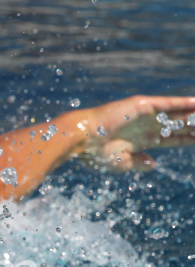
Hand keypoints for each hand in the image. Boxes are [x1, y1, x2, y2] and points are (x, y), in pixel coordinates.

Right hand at [77, 96, 194, 171]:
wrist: (82, 139)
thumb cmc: (97, 154)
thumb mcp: (122, 163)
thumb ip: (139, 162)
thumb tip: (153, 163)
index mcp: (142, 140)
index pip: (172, 139)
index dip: (188, 140)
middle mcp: (146, 126)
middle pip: (178, 126)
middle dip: (194, 127)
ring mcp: (146, 115)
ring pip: (177, 114)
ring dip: (193, 115)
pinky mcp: (143, 105)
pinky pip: (169, 103)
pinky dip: (184, 103)